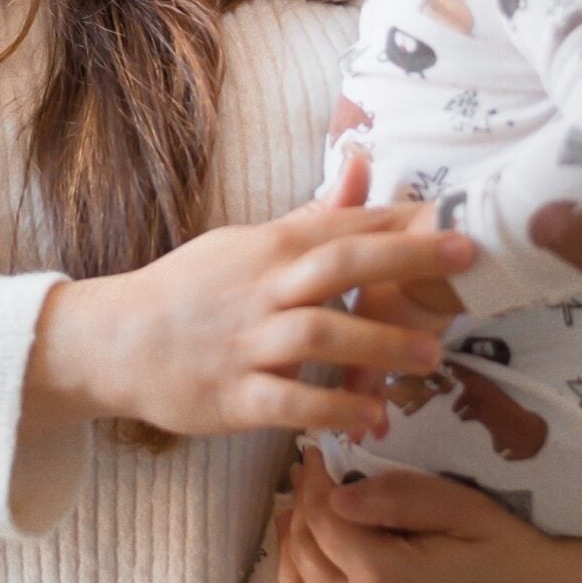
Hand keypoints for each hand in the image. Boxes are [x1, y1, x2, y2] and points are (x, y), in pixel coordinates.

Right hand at [23, 201, 474, 443]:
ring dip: (379, 345)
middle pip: (340, 265)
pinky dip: (333, 409)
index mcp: (269, 248)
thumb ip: (312, 216)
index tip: (459, 219)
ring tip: (431, 357)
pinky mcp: (234, 396)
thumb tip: (363, 165)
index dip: (403, 222)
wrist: (116, 342)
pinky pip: (290, 402)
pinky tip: (372, 417)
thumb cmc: (191, 291)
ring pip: (319, 335)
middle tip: (465, 258)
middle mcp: (262, 289)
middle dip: (406, 259)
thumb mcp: (248, 243)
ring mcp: (247, 343)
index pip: (344, 225)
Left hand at [262, 446, 581, 582]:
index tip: (314, 456)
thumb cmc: (509, 550)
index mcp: (384, 581)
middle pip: (306, 564)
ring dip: (291, 570)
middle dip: (300, 518)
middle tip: (304, 487)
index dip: (313, 484)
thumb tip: (332, 496)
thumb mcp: (458, 505)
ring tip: (294, 531)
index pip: (323, 522)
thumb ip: (391, 498)